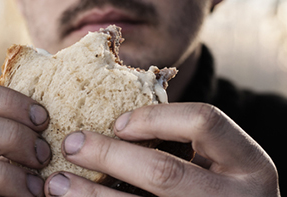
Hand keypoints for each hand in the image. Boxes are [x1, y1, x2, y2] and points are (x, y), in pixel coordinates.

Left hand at [44, 103, 279, 196]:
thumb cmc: (220, 183)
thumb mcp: (218, 159)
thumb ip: (183, 140)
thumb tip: (116, 121)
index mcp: (248, 164)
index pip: (204, 122)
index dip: (155, 117)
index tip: (118, 123)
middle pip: (163, 173)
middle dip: (108, 156)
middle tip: (71, 144)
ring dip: (91, 196)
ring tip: (56, 184)